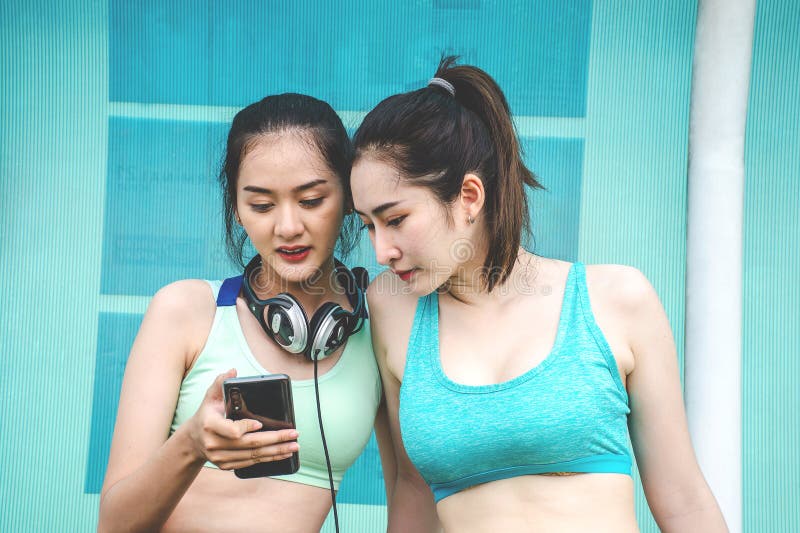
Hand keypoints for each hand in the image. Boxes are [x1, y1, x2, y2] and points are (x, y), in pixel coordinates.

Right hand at [185, 369, 299, 469]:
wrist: (193, 440)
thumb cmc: (206, 414)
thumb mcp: (210, 397)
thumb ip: (220, 382)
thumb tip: (233, 371)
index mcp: (210, 425)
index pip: (232, 430)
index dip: (247, 428)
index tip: (261, 424)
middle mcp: (214, 444)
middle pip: (249, 444)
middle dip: (275, 439)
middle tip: (294, 435)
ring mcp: (220, 457)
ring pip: (253, 456)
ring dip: (276, 451)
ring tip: (294, 446)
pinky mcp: (226, 466)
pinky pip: (250, 463)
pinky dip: (268, 459)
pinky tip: (282, 454)